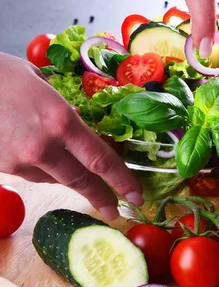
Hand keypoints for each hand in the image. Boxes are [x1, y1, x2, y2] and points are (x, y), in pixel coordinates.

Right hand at [0, 53, 142, 218]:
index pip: (101, 159)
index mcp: (61, 121)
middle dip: (102, 197)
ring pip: (57, 179)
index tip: (136, 195)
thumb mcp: (44, 86)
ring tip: (78, 173)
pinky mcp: (6, 167)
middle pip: (82, 181)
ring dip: (71, 178)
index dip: (122, 180)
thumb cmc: (3, 75)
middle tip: (116, 210)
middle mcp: (45, 146)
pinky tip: (44, 157)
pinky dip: (46, 170)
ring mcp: (22, 160)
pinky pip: (34, 175)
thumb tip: (82, 128)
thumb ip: (66, 113)